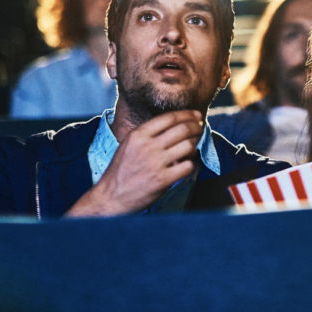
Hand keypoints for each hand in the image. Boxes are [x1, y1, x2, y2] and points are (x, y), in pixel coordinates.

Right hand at [66, 110, 202, 216]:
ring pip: (188, 146)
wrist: (111, 197)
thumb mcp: (129, 144)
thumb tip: (174, 124)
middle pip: (182, 129)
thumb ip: (148, 134)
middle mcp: (147, 146)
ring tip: (193, 148)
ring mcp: (156, 163)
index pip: (169, 118)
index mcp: (138, 135)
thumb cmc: (121, 170)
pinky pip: (187, 166)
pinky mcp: (163, 180)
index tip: (196, 116)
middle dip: (196, 128)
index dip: (187, 115)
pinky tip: (186, 164)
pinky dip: (191, 164)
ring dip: (195, 145)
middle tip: (200, 129)